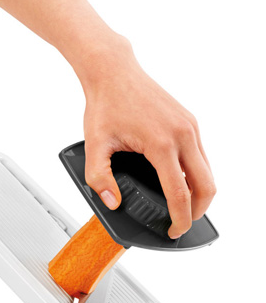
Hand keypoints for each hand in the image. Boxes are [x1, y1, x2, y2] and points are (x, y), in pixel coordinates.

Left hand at [81, 40, 215, 238]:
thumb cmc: (106, 104)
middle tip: (182, 223)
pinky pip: (201, 155)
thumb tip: (113, 202)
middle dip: (198, 210)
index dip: (179, 218)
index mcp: (162, 143)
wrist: (113, 72)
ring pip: (207, 170)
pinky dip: (197, 174)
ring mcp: (189, 126)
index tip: (174, 231)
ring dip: (200, 192)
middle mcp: (183, 134)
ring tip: (182, 206)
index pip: (179, 192)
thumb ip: (99, 178)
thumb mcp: (94, 145)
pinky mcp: (189, 121)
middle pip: (206, 185)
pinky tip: (181, 181)